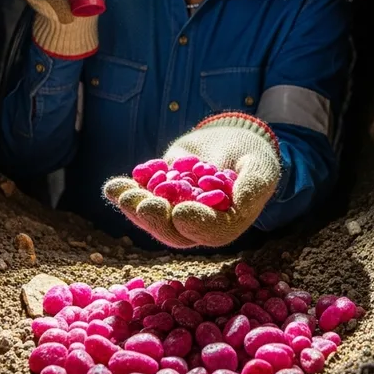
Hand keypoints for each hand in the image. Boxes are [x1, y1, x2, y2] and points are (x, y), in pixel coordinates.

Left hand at [103, 113, 280, 247]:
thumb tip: (237, 202)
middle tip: (144, 203)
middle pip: (174, 230)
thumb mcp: (259, 168)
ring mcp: (174, 210)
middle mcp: (197, 224)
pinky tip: (113, 187)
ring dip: (135, 207)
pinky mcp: (158, 195)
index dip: (195, 224)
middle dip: (156, 218)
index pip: (212, 231)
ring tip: (121, 193)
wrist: (230, 142)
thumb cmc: (252, 157)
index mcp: (226, 224)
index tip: (180, 211)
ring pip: (153, 217)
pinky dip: (127, 191)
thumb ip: (252, 187)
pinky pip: (141, 196)